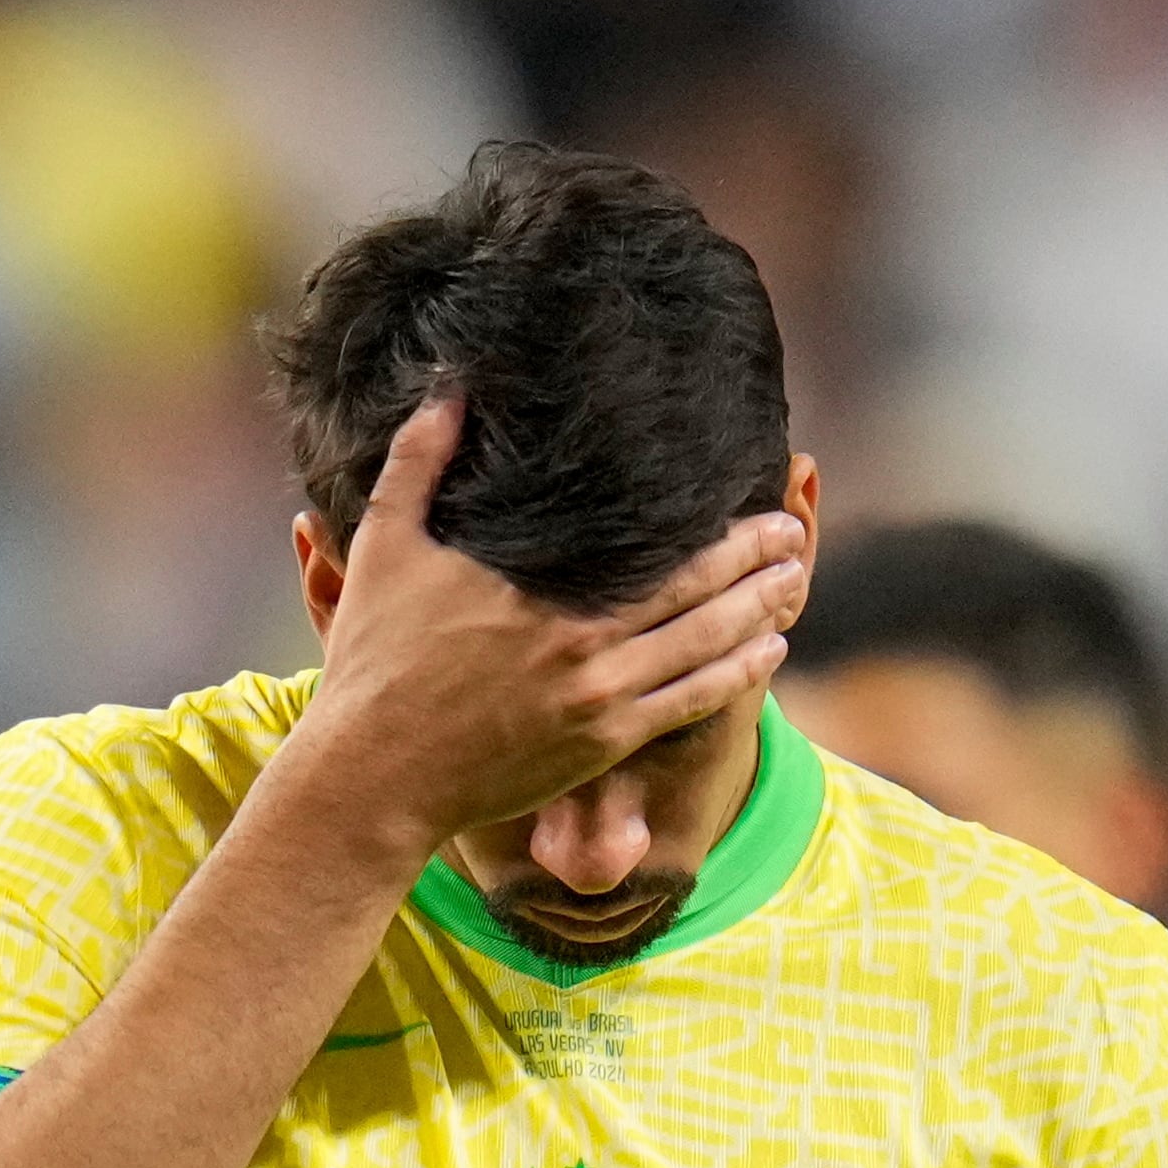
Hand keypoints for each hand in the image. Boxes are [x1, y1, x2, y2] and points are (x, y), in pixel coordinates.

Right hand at [288, 394, 805, 854]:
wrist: (372, 778)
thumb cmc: (372, 664)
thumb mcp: (383, 547)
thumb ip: (417, 465)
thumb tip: (447, 389)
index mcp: (547, 595)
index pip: (652, 548)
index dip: (711, 524)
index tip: (747, 493)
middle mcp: (586, 646)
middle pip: (695, 592)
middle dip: (751, 559)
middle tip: (791, 529)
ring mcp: (600, 702)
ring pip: (706, 649)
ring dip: (758, 612)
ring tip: (794, 582)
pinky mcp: (599, 748)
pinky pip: (688, 706)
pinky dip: (735, 676)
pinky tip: (767, 652)